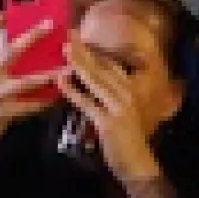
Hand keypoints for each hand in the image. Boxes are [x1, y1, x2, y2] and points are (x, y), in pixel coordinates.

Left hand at [61, 37, 168, 193]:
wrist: (137, 165)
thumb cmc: (128, 140)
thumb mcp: (123, 112)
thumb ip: (110, 96)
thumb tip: (92, 80)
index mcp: (130, 90)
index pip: (112, 64)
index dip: (96, 50)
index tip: (81, 37)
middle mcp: (127, 94)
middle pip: (102, 67)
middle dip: (85, 49)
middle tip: (69, 33)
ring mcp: (118, 107)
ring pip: (95, 80)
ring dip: (79, 63)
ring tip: (65, 48)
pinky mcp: (108, 122)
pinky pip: (87, 102)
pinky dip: (73, 90)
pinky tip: (61, 80)